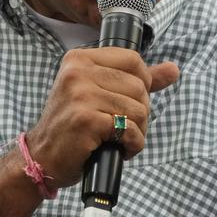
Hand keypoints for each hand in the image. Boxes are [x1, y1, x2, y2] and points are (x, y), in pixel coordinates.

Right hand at [24, 48, 178, 187]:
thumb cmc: (72, 126)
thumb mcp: (98, 92)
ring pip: (138, 110)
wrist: (42, 157)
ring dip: (137, 132)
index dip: (143, 82)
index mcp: (80, 59)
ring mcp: (80, 94)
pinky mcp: (86, 119)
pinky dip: (132, 145)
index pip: (133, 59)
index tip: (131, 101)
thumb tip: (174, 69)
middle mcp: (78, 71)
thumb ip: (137, 79)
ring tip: (120, 140)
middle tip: (123, 127)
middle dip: (140, 112)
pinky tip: (119, 150)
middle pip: (139, 86)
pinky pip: (129, 130)